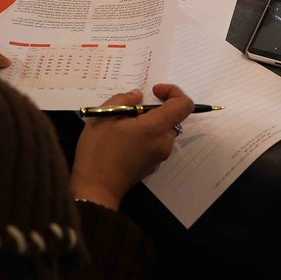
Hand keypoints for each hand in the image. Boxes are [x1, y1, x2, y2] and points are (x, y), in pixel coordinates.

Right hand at [70, 83, 193, 210]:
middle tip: (128, 111)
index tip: (153, 91)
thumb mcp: (103, 116)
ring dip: (148, 122)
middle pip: (172, 117)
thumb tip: (137, 96)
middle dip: (154, 109)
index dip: (173, 92)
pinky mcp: (153, 164)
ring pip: (163, 130)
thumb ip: (123, 99)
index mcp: (155, 128)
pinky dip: (146, 135)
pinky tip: (123, 140)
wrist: (96, 187)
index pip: (184, 105)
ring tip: (122, 125)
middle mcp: (163, 142)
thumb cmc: (99, 151)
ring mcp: (160, 155)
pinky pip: (156, 142)